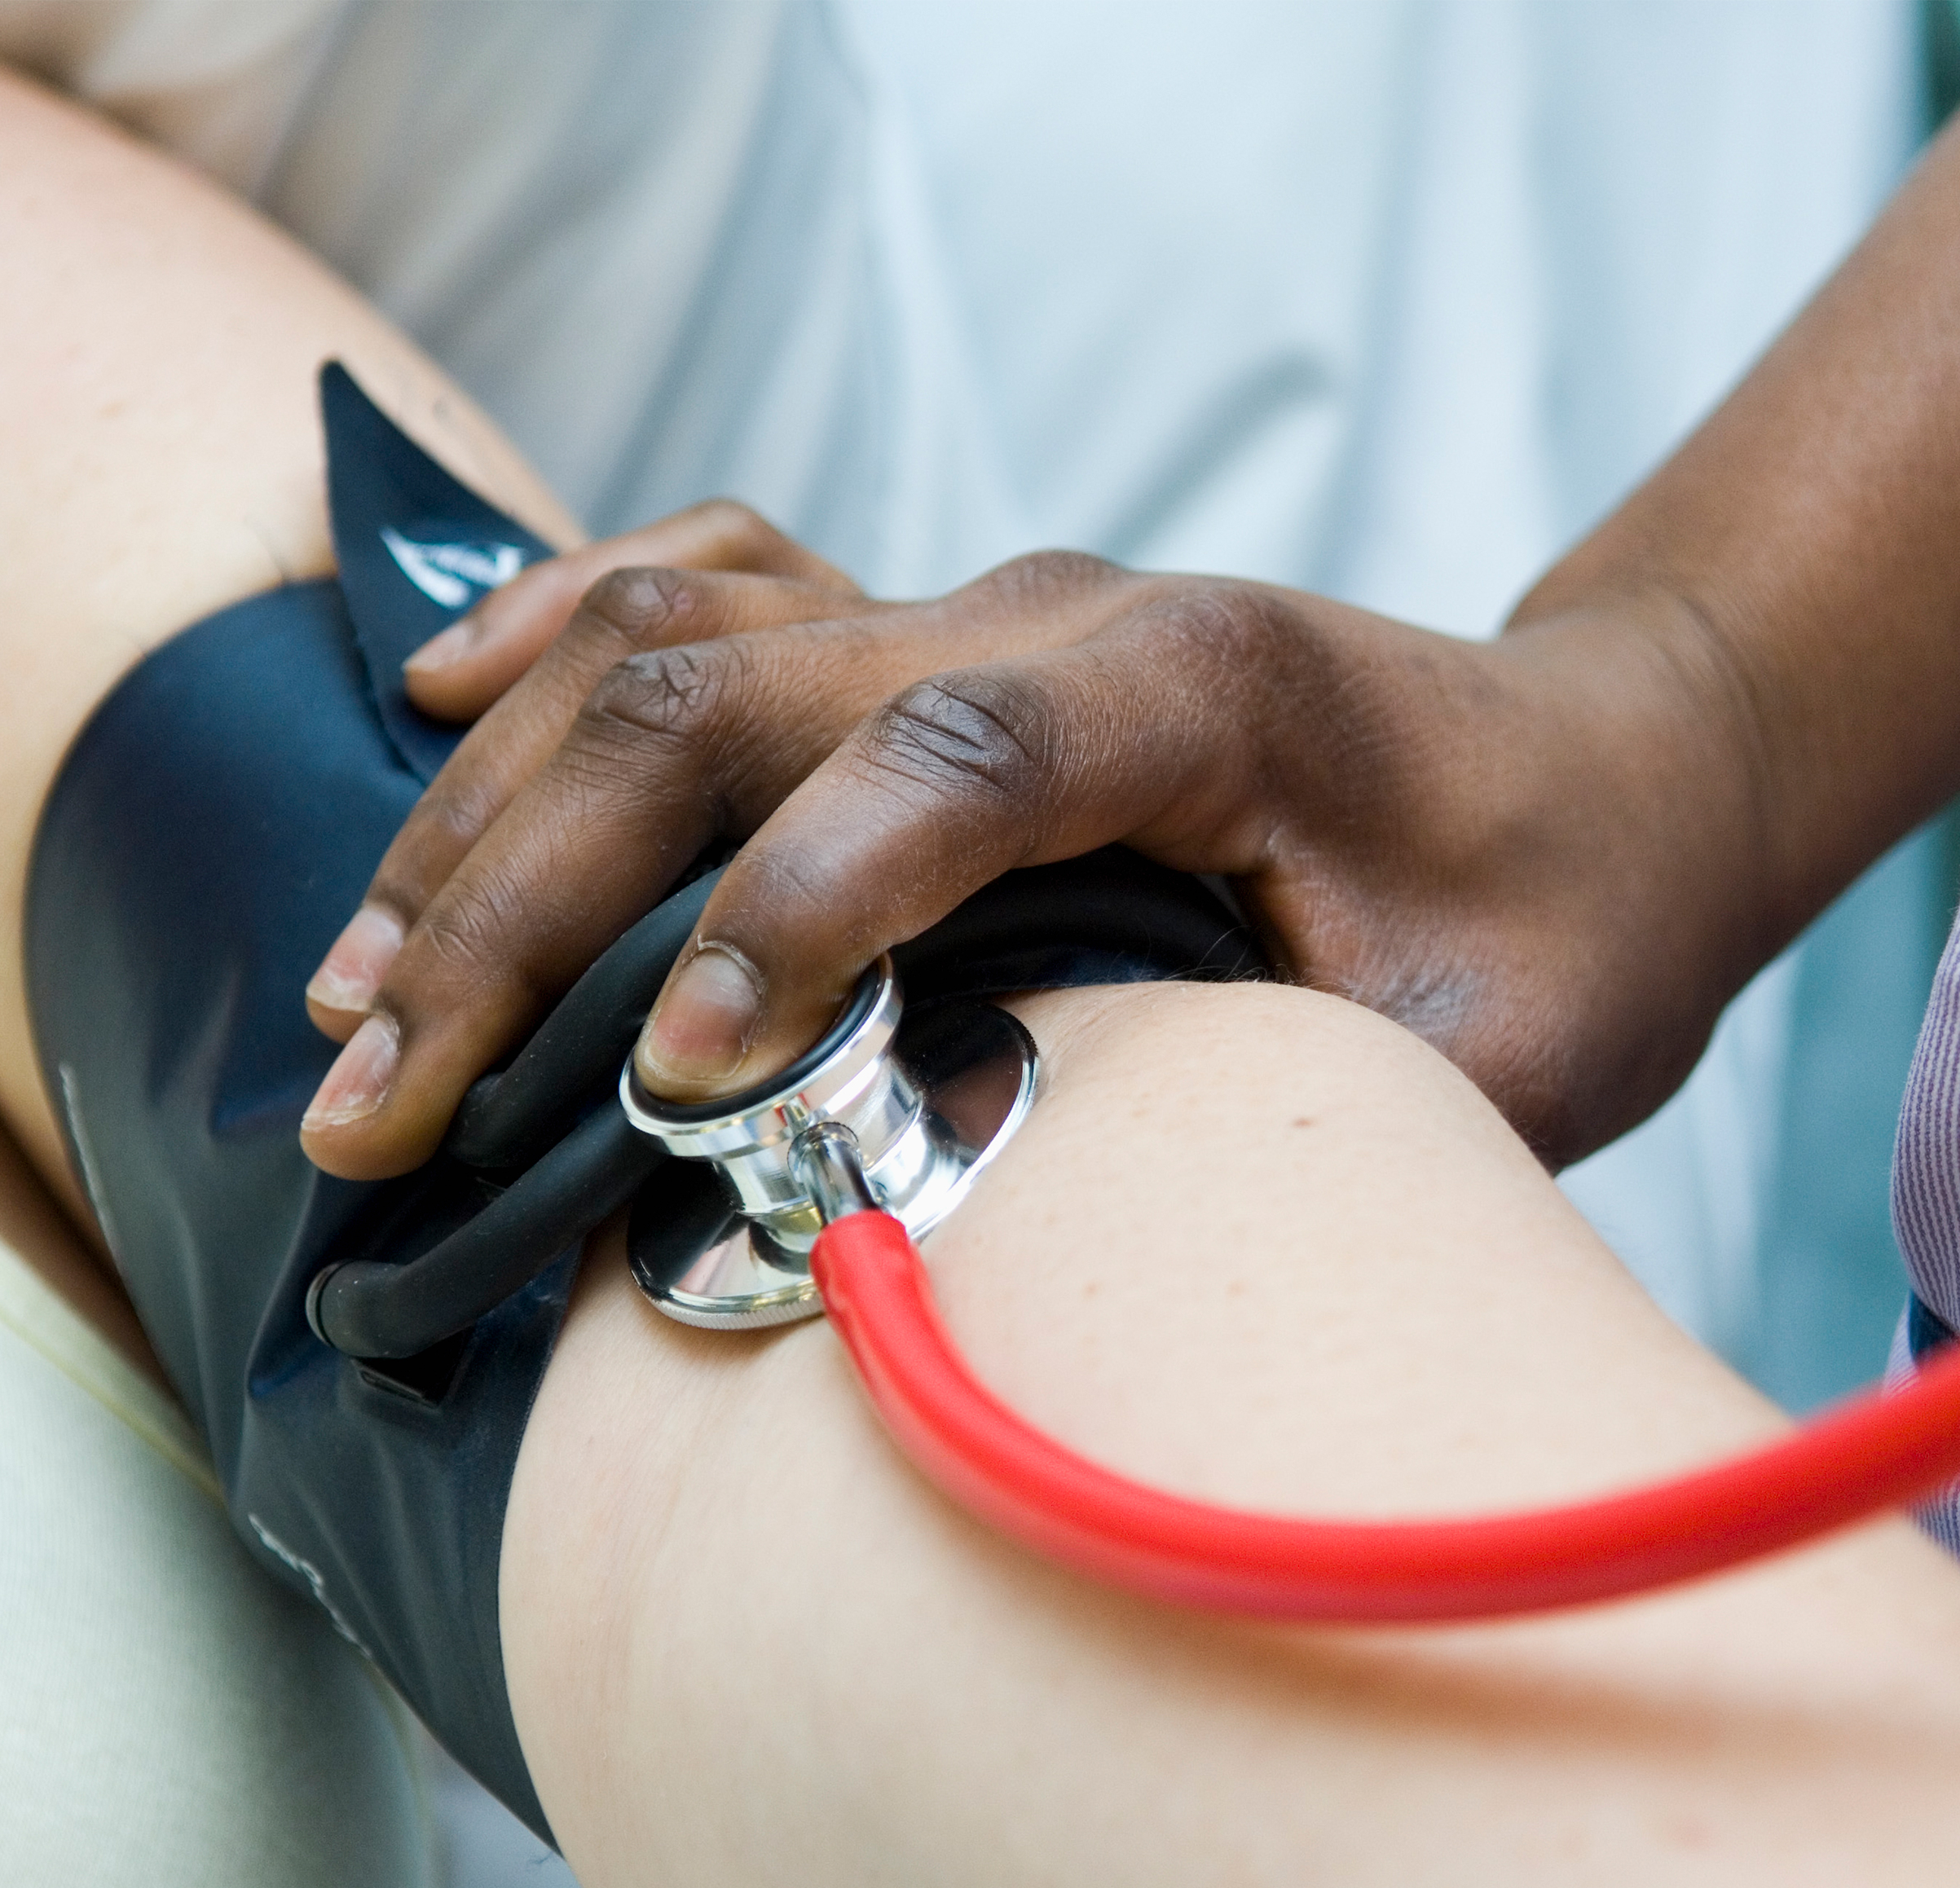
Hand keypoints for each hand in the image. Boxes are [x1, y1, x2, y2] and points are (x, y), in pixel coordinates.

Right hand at [297, 536, 1775, 1180]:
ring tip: (353, 992)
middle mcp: (1058, 613)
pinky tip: (430, 707)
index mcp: (1204, 686)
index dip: (796, 914)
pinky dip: (555, 643)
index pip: (951, 760)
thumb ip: (1276, 1113)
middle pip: (729, 695)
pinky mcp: (943, 636)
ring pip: (669, 642)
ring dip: (488, 813)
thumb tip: (1021, 1231)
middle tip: (375, 1097)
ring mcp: (982, 606)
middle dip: (521, 902)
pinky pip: (714, 585)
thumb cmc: (1560, 925)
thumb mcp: (1481, 1059)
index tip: (677, 1088)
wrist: (1606, 777)